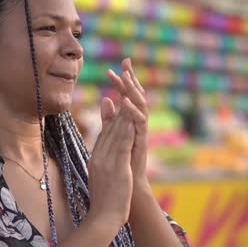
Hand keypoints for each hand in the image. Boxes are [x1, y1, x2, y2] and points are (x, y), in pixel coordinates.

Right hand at [86, 104, 135, 229]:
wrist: (103, 219)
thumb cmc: (104, 203)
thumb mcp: (101, 179)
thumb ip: (103, 164)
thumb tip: (103, 157)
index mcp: (95, 159)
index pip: (104, 133)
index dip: (111, 115)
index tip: (116, 99)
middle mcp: (99, 157)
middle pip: (109, 128)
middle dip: (118, 108)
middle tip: (123, 90)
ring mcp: (106, 162)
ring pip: (116, 133)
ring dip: (124, 114)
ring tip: (130, 97)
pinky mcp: (117, 168)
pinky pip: (122, 145)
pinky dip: (127, 130)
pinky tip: (133, 119)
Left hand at [106, 58, 148, 182]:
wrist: (129, 185)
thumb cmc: (122, 161)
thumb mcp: (112, 134)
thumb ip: (110, 118)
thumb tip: (106, 99)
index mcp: (128, 120)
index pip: (126, 95)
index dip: (124, 80)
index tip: (119, 63)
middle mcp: (136, 123)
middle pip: (135, 95)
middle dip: (131, 78)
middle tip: (126, 61)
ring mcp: (140, 131)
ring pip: (139, 105)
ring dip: (132, 90)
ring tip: (126, 76)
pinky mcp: (141, 141)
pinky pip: (139, 123)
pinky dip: (132, 111)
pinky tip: (124, 101)